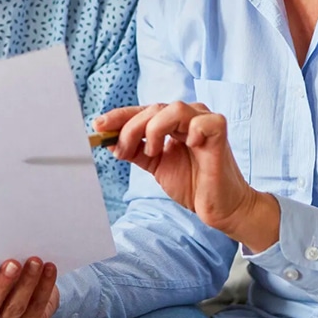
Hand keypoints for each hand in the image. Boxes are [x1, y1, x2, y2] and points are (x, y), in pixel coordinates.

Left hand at [96, 104, 277, 248]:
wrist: (219, 208)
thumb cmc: (192, 184)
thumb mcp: (155, 165)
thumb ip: (135, 151)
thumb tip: (108, 141)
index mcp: (173, 122)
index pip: (143, 112)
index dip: (119, 117)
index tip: (98, 126)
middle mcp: (188, 117)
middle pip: (153, 109)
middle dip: (130, 127)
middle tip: (121, 149)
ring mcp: (204, 123)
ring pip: (174, 109)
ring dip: (154, 128)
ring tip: (153, 151)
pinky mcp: (220, 135)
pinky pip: (206, 122)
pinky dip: (194, 129)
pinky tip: (189, 144)